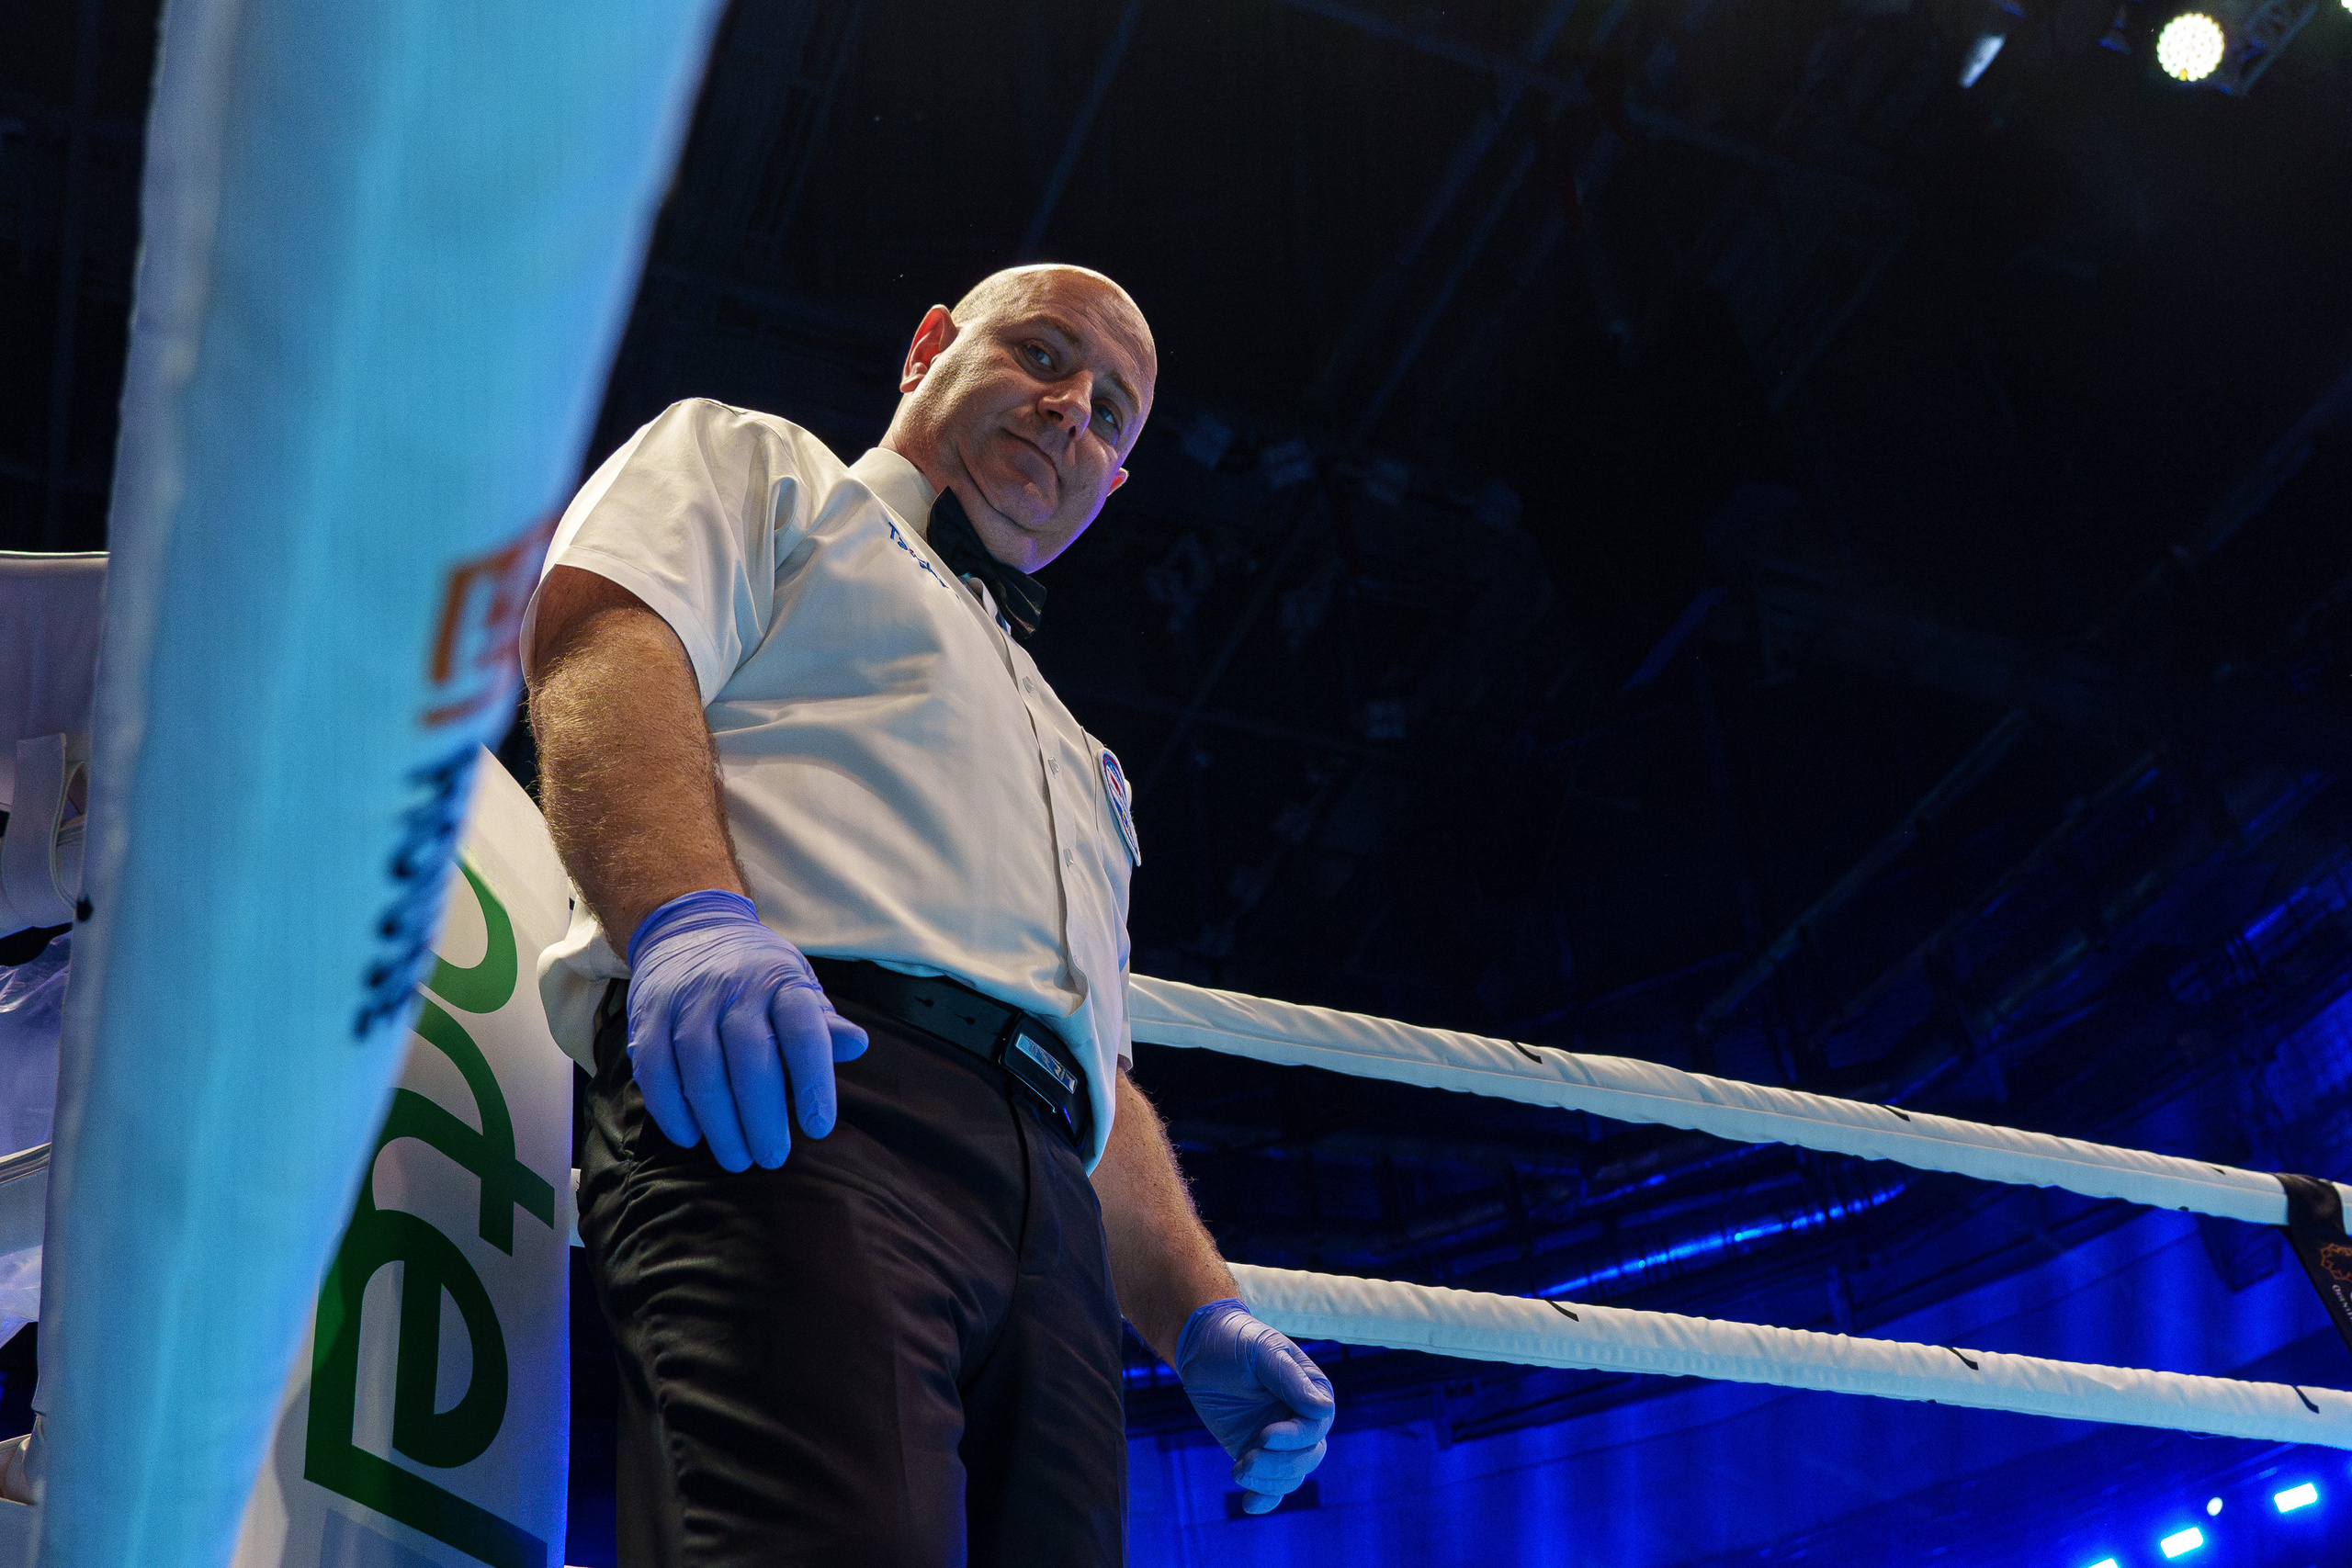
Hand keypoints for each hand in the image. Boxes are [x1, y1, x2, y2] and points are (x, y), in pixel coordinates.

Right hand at [625, 889, 867, 1170]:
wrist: (690, 928)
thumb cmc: (757, 975)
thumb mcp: (799, 985)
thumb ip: (824, 1022)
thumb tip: (856, 1045)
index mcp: (781, 980)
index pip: (803, 1031)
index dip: (813, 1081)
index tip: (818, 1127)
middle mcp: (734, 986)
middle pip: (749, 1054)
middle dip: (762, 1115)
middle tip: (773, 1157)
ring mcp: (687, 999)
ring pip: (700, 1065)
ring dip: (718, 1120)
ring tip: (737, 1158)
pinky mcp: (648, 1016)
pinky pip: (655, 1067)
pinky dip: (671, 1107)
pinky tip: (690, 1137)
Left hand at [1174, 1298, 1334, 1513]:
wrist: (1201, 1346)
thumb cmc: (1236, 1339)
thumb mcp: (1261, 1350)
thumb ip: (1288, 1377)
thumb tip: (1323, 1408)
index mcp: (1312, 1390)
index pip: (1317, 1425)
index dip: (1296, 1437)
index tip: (1265, 1435)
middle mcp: (1301, 1417)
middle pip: (1309, 1456)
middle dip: (1280, 1464)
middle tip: (1246, 1459)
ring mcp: (1280, 1438)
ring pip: (1291, 1475)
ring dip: (1267, 1480)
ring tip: (1237, 1468)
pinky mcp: (1256, 1451)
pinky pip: (1271, 1485)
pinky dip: (1264, 1498)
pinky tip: (1248, 1504)